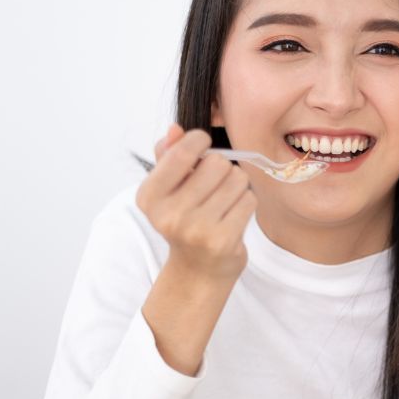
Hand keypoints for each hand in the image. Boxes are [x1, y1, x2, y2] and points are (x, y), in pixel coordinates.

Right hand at [135, 124, 255, 280]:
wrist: (198, 269)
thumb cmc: (185, 220)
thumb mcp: (168, 190)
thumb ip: (169, 156)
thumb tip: (175, 129)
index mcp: (149, 196)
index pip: (181, 151)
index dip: (200, 141)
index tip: (204, 145)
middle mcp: (169, 214)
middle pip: (216, 163)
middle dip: (222, 168)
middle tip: (215, 185)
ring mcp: (196, 230)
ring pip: (237, 179)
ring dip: (237, 186)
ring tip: (225, 202)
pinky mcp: (222, 241)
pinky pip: (249, 200)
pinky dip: (246, 203)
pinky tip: (234, 216)